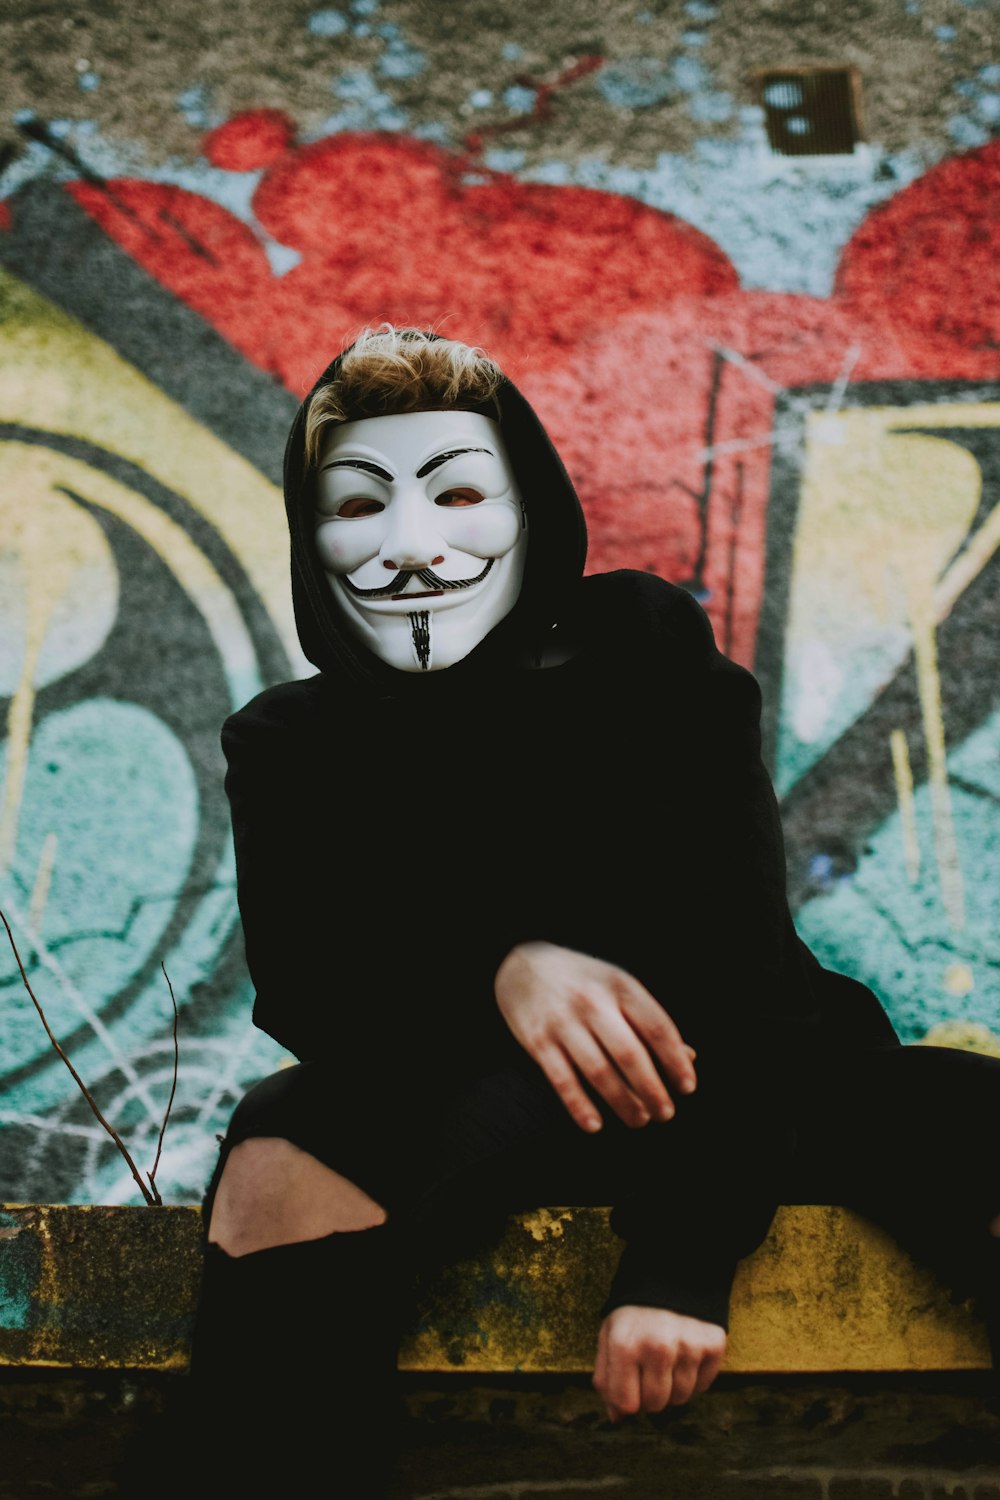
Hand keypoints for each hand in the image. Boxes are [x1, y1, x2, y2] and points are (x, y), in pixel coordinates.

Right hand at [494, 941, 696, 1131]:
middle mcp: (593, 1002)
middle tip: (665, 1113)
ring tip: (639, 1120)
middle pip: (630, 1054)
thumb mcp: (618, 987)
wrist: (520, 964)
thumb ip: (649, 1021)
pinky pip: (562, 1080)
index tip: (686, 1087)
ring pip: (599, 1072)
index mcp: (620, 986)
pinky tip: (595, 1124)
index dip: (675, 1061)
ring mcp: (563, 1022)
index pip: (657, 1027)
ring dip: (623, 1102)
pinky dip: (579, 1106)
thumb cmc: (581, 981)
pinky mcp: (538, 1041)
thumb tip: (688, 1057)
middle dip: (652, 1090)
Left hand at [593, 1305, 725, 1417]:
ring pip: (680, 1399)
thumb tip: (617, 1417)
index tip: (630, 1385)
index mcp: (625, 1344)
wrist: (671, 1275)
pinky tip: (685, 1355)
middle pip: (656, 1405)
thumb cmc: (634, 1313)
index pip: (627, 1404)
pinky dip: (693, 1378)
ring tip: (667, 1360)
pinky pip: (702, 1386)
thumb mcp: (609, 1336)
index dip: (627, 1401)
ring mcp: (688, 1346)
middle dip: (650, 1395)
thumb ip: (606, 1378)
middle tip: (648, 1370)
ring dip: (672, 1387)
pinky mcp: (713, 1345)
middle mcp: (658, 1347)